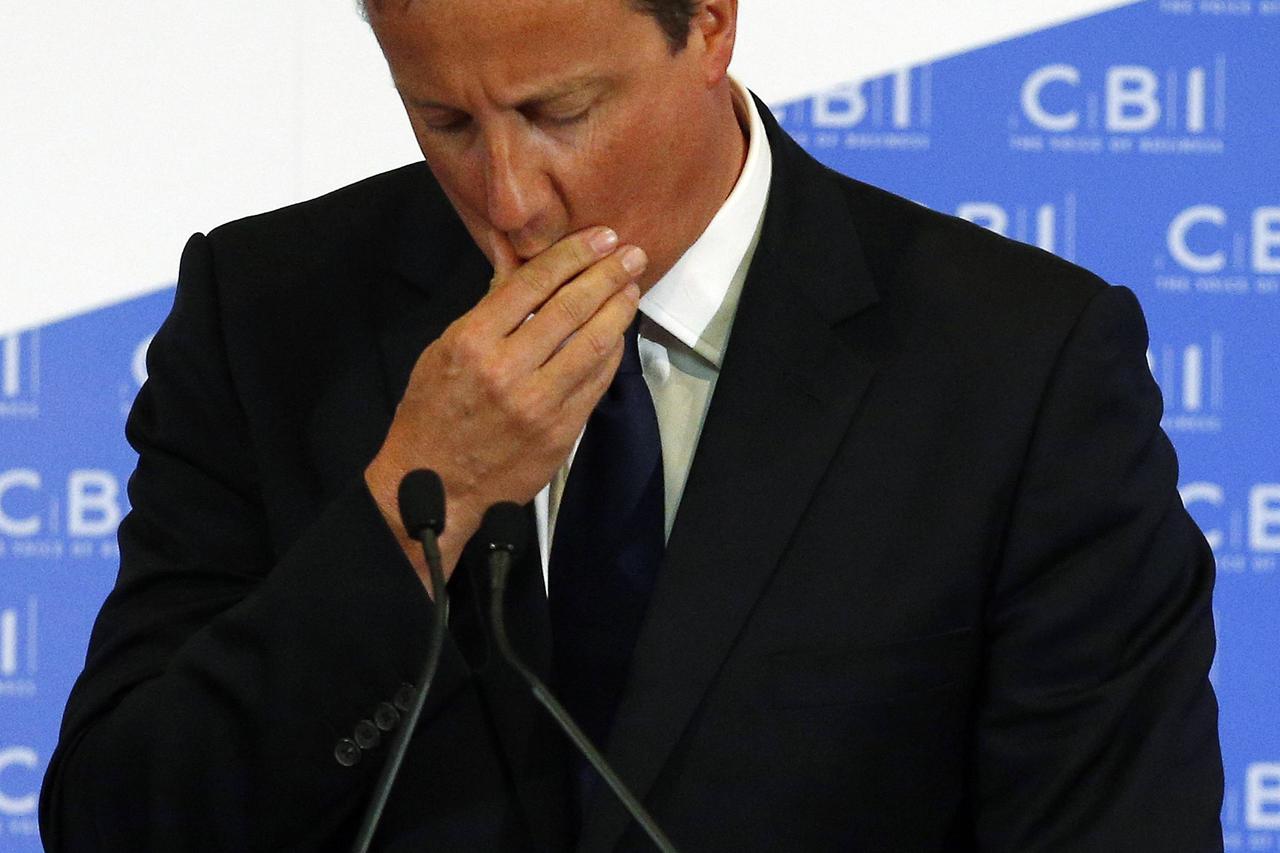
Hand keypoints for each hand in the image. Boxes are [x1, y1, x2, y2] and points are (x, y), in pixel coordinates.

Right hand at [364, 226, 646, 592]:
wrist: (436, 487)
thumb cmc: (433, 415)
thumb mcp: (444, 350)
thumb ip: (488, 306)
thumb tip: (515, 256)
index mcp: (472, 342)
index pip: (532, 283)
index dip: (572, 254)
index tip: (600, 237)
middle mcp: (507, 370)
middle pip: (570, 308)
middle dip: (607, 275)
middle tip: (631, 254)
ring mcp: (538, 404)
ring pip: (592, 345)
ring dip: (619, 311)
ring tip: (632, 287)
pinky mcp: (560, 432)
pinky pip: (596, 382)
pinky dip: (611, 352)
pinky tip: (618, 333)